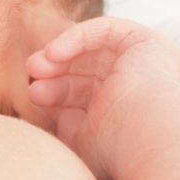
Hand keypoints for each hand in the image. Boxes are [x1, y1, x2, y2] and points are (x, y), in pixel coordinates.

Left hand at [27, 17, 179, 179]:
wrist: (147, 137)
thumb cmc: (117, 149)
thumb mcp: (83, 142)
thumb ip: (69, 129)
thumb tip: (58, 119)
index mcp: (126, 113)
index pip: (86, 96)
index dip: (57, 95)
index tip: (34, 97)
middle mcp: (138, 87)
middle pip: (87, 72)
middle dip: (55, 75)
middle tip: (32, 82)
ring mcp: (144, 63)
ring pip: (93, 51)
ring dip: (60, 56)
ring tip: (35, 67)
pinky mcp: (147, 42)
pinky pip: (104, 30)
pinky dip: (76, 38)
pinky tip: (53, 53)